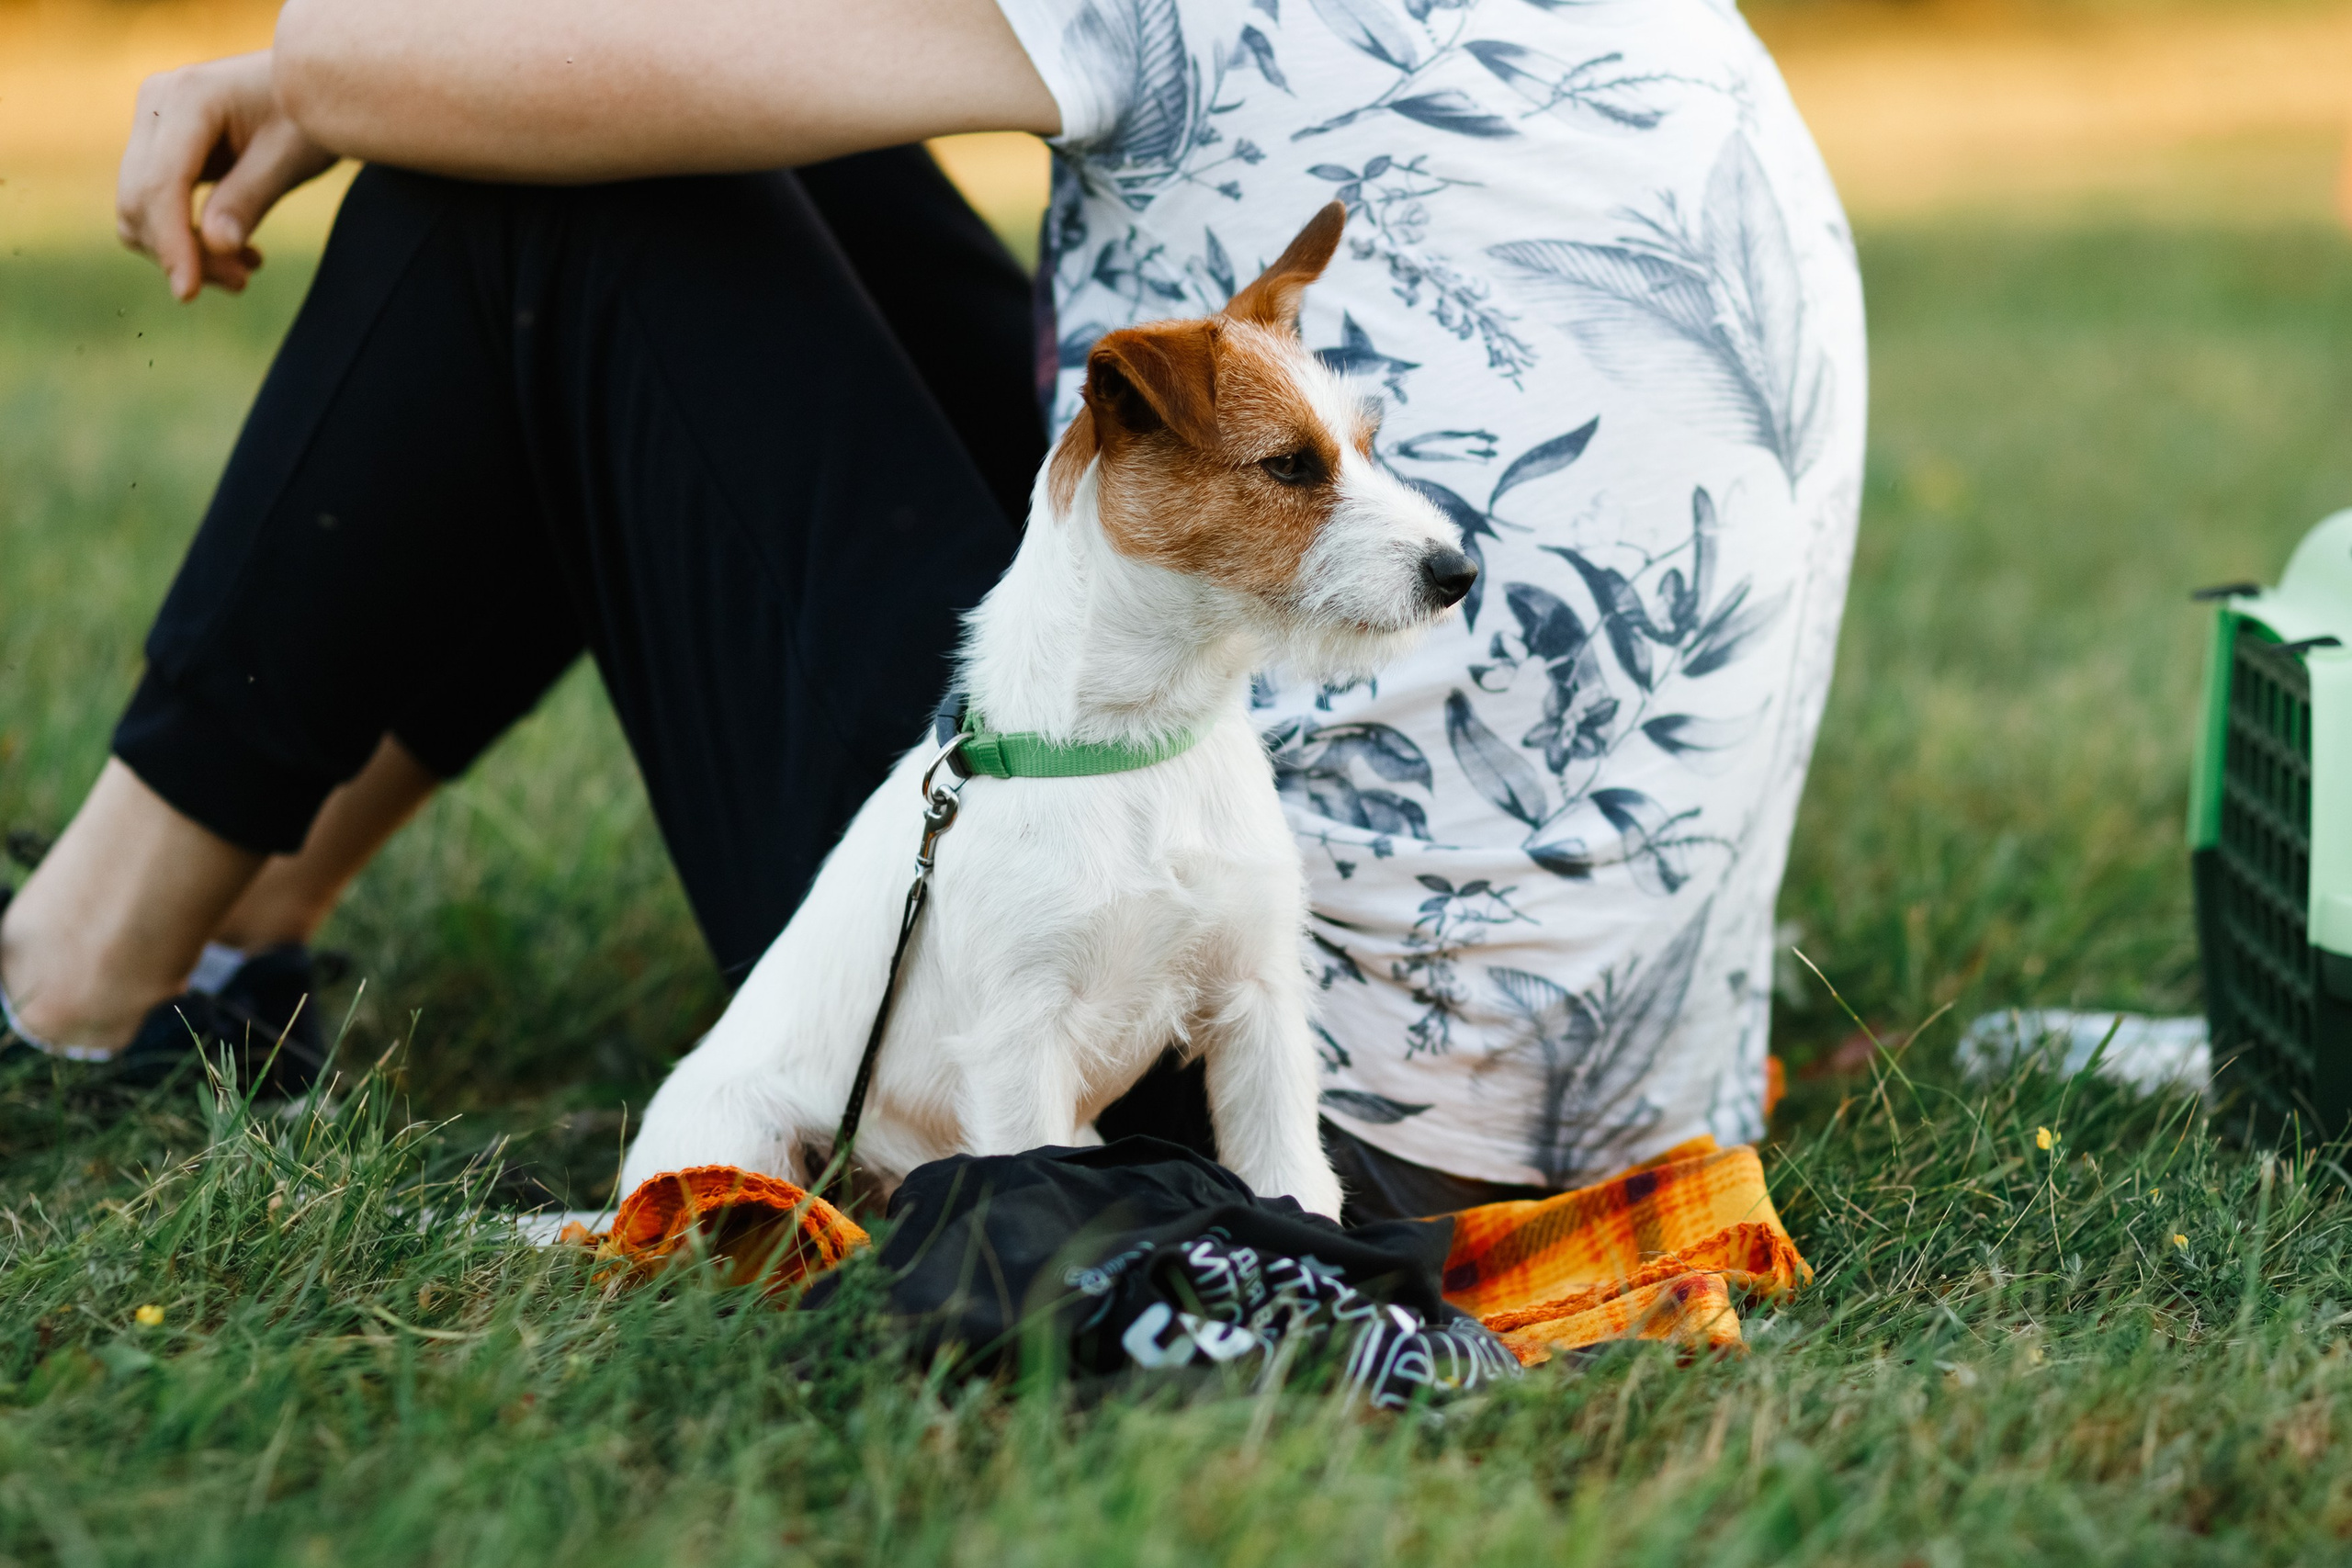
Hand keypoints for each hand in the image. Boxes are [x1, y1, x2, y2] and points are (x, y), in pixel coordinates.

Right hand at [117, 51, 338, 301]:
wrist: (312, 85)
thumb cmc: (310, 114)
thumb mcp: (292, 157)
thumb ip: (251, 198)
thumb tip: (215, 246)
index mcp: (188, 98)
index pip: (161, 183)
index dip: (172, 243)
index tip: (188, 294)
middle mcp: (156, 105)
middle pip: (140, 199)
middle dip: (183, 252)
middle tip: (242, 282)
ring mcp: (152, 123)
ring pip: (140, 208)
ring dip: (185, 251)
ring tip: (245, 271)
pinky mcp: (160, 147)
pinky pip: (156, 204)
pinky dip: (187, 237)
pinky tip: (238, 254)